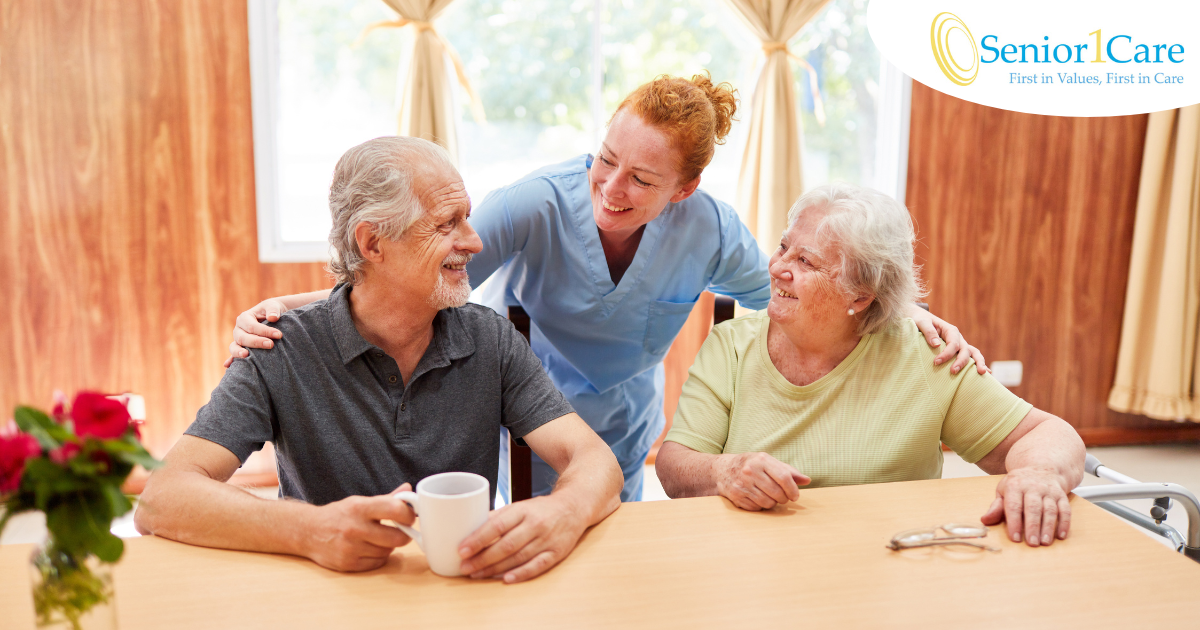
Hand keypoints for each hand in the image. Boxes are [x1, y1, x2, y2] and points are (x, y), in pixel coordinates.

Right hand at [222, 299, 288, 367]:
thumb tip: (273, 318)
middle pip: (242, 337)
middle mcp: (239, 329)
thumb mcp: (273, 306)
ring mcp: (238, 340)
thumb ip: (273, 310)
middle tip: (271, 345)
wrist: (271, 316)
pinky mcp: (240, 348)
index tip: (279, 335)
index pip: (252, 326)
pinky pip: (233, 355)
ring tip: (246, 355)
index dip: (265, 331)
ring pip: (234, 346)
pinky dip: (230, 360)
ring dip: (239, 352)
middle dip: (256, 342)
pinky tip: (228, 366)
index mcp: (244, 318)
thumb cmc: (272, 311)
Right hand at [303, 484, 415, 571]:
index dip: (408, 514)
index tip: (409, 516)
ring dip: (389, 546)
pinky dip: (378, 557)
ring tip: (378, 538)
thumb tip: (407, 489)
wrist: (308, 532)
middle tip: (400, 531)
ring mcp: (351, 548)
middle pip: (397, 538)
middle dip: (403, 535)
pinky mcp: (348, 564)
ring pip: (388, 551)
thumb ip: (386, 499)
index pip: (395, 509)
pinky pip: (377, 563)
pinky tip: (369, 549)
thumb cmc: (338, 515)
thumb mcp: (359, 502)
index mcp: (360, 508)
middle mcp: (355, 528)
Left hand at [457, 495, 586, 583]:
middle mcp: (536, 525)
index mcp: (523, 510)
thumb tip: (470, 528)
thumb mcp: (520, 506)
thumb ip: (497, 517)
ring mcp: (547, 540)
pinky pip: (537, 566)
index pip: (497, 526)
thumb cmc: (541, 509)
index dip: (478, 539)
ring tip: (477, 574)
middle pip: (506, 545)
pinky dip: (521, 574)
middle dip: (483, 558)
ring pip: (518, 558)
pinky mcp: (556, 553)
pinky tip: (506, 580)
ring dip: (495, 569)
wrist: (574, 508)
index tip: (462, 550)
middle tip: (465, 567)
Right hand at [714, 452, 810, 510]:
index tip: (795, 496)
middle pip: (777, 493)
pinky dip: (760, 506)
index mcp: (761, 460)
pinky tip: (757, 498)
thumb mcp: (768, 462)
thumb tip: (807, 480)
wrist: (722, 469)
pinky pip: (756, 508)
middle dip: (783, 498)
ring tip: (769, 496)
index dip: (793, 490)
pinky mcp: (736, 496)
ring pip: (768, 503)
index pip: (784, 478)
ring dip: (772, 503)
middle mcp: (750, 471)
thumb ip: (788, 471)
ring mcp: (742, 484)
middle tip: (783, 497)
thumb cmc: (750, 464)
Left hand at [908, 305, 988, 374]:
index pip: (953, 343)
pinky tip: (986, 373)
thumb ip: (928, 331)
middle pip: (965, 350)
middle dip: (961, 361)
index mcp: (950, 330)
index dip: (946, 354)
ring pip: (973, 353)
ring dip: (978, 362)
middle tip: (953, 371)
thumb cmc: (919, 320)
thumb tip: (936, 344)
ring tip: (982, 373)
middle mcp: (958, 337)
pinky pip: (971, 357)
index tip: (936, 362)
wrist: (919, 318)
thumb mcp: (921, 322)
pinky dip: (979, 363)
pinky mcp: (958, 351)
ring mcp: (960, 344)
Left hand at [981, 468, 1071, 546]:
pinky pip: (1065, 510)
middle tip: (1032, 543)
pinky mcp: (1062, 496)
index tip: (1015, 538)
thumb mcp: (1004, 491)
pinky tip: (1061, 536)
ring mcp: (1049, 491)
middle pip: (1033, 508)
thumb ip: (996, 507)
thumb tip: (985, 520)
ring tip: (1045, 542)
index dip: (1014, 522)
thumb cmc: (1019, 484)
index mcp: (1015, 485)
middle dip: (1033, 527)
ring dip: (1048, 527)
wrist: (1042, 468)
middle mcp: (1033, 487)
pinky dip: (1064, 523)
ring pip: (1050, 510)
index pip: (1014, 506)